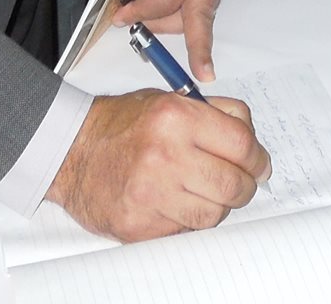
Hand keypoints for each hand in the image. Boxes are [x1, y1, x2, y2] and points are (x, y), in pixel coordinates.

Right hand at [48, 88, 270, 240]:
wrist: (71, 151)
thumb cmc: (122, 124)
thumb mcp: (168, 99)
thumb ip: (214, 113)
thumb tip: (252, 141)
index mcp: (175, 117)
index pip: (241, 144)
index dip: (258, 158)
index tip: (259, 164)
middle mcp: (165, 155)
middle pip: (234, 185)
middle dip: (245, 186)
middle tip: (241, 183)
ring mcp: (151, 194)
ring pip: (214, 214)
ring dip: (218, 206)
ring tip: (206, 193)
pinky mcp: (140, 225)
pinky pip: (186, 232)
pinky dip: (190, 221)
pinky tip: (179, 204)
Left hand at [111, 0, 235, 81]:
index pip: (166, 1)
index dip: (139, 12)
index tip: (119, 15)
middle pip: (200, 20)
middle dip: (194, 47)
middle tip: (172, 57)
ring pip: (204, 12)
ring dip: (178, 23)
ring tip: (148, 18)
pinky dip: (187, 8)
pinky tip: (166, 6)